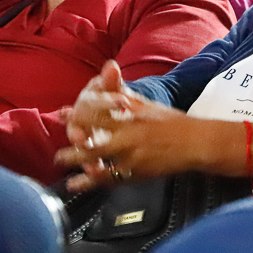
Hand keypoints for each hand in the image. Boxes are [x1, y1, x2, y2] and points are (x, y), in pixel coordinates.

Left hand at [56, 61, 248, 191]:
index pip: (99, 112)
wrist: (195, 142)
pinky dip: (90, 182)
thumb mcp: (147, 103)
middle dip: (72, 139)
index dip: (78, 113)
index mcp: (132, 114)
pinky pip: (108, 178)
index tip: (62, 114)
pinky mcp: (136, 172)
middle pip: (93, 137)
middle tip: (57, 137)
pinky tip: (75, 185)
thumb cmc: (171, 122)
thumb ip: (123, 90)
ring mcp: (132, 154)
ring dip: (75, 161)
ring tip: (60, 161)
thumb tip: (108, 67)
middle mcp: (130, 134)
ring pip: (97, 159)